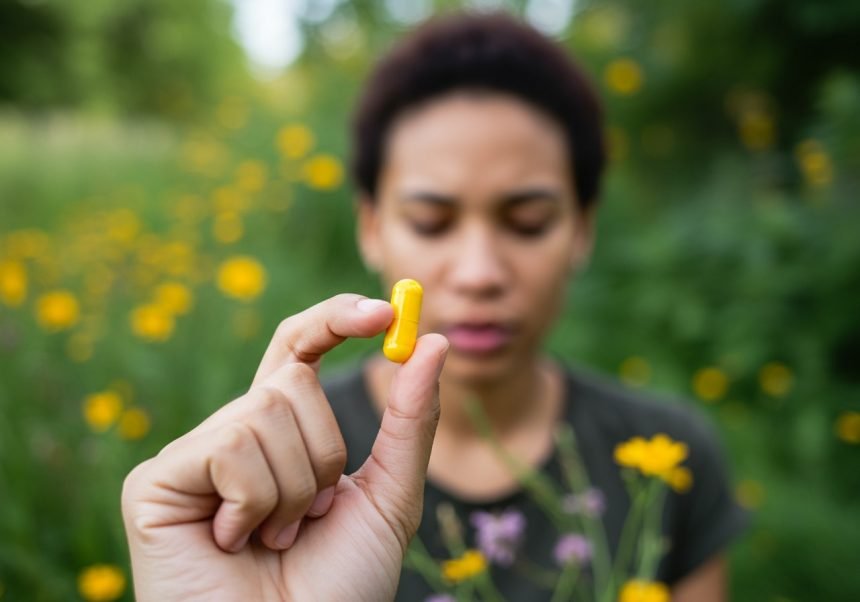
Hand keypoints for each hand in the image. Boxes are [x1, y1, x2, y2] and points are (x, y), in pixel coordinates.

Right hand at [121, 294, 448, 600]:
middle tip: (308, 519)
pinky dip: (254, 501)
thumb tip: (431, 340)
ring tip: (273, 539)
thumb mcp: (389, 497)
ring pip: (265, 411)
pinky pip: (231, 445)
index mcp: (281, 432)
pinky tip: (233, 542)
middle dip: (324, 455)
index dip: (334, 321)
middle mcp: (234, 434)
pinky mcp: (155, 481)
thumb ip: (410, 421)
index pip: (299, 348)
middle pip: (292, 380)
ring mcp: (193, 456)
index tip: (382, 313)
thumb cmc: (340, 587)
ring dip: (293, 490)